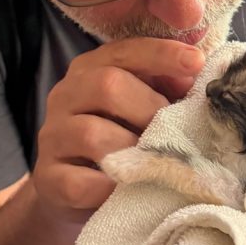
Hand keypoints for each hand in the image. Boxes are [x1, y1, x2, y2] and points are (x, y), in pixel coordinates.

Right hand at [32, 38, 203, 214]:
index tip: (197, 62)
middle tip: (172, 132)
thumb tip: (192, 81)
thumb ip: (163, 90)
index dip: (161, 54)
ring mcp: (53, 137)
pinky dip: (111, 188)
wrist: (74, 193)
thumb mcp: (140, 109)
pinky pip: (80, 182)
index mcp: (89, 70)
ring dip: (132, 150)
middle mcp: (65, 96)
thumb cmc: (119, 142)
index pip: (124, 51)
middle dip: (149, 107)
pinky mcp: (48, 178)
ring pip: (93, 134)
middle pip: (107, 85)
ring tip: (153, 164)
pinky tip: (129, 189)